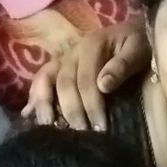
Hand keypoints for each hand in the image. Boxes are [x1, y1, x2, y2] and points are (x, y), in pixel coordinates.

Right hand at [22, 19, 149, 129]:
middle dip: (71, 111)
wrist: (133, 33)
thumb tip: (104, 86)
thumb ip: (122, 65)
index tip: (100, 128)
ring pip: (45, 80)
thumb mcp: (137, 49)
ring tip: (48, 126)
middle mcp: (72, 53)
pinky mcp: (59, 68)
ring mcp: (63, 60)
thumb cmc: (138, 44)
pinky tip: (28, 115)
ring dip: (44, 104)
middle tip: (80, 134)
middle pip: (64, 83)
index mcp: (90, 46)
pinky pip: (42, 81)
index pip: (86, 80)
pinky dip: (34, 97)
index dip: (91, 105)